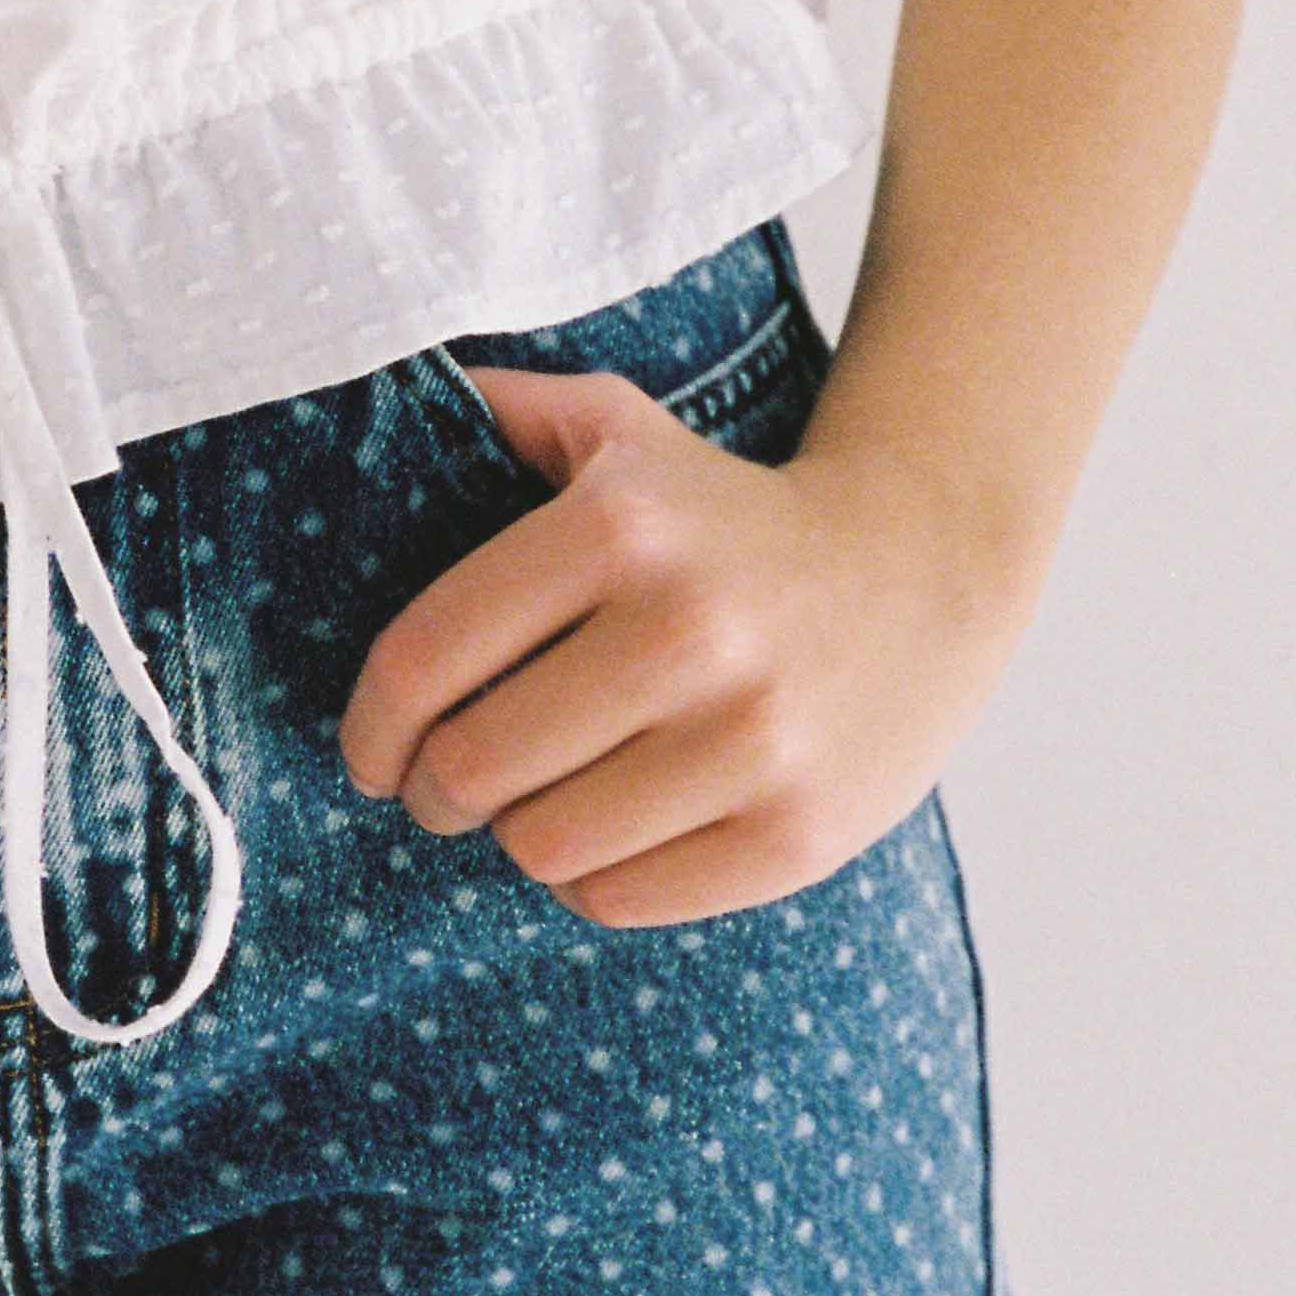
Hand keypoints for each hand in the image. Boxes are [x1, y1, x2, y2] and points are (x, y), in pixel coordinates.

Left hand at [336, 371, 1034, 927]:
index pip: (424, 660)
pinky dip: (592, 879)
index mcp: (618, 526)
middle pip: (472, 767)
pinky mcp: (796, 833)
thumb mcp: (622, 430)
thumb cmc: (731, 512)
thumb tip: (396, 398)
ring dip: (517, 834)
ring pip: (540, 845)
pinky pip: (620, 897)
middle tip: (450, 786)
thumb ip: (503, 411)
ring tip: (541, 801)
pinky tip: (612, 833)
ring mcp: (749, 740)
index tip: (371, 755)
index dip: (370, 727)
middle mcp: (684, 630)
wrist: (925, 567)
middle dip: (436, 790)